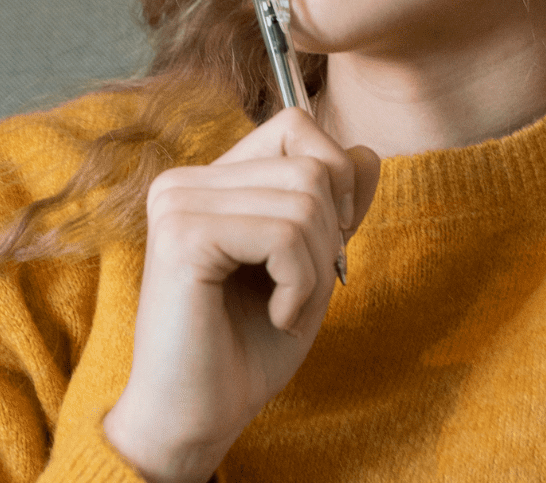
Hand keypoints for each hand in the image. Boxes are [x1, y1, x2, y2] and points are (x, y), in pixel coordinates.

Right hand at [101, 107, 381, 482]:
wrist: (197, 419)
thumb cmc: (246, 349)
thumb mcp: (308, 267)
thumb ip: (334, 208)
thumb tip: (367, 153)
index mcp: (209, 181)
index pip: (296, 128)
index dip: (335, 180)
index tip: (325, 247)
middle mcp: (185, 181)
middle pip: (310, 165)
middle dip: (330, 236)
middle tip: (300, 291)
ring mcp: (178, 203)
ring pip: (304, 201)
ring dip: (315, 269)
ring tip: (285, 307)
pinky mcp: (182, 235)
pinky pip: (282, 234)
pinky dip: (299, 285)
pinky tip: (276, 316)